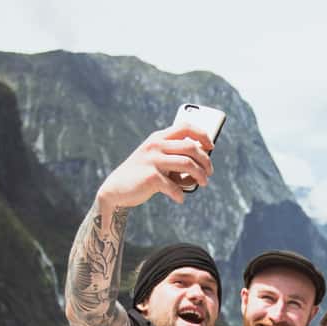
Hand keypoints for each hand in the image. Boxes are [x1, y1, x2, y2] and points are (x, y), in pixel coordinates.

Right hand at [97, 124, 213, 207]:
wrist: (115, 190)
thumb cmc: (142, 176)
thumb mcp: (157, 161)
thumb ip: (176, 159)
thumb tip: (204, 166)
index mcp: (158, 137)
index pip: (185, 126)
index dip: (202, 134)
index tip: (211, 146)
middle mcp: (155, 145)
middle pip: (191, 147)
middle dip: (205, 160)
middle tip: (209, 173)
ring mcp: (152, 160)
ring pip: (187, 164)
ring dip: (200, 176)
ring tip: (203, 184)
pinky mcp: (151, 177)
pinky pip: (175, 186)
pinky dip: (181, 194)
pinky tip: (180, 199)